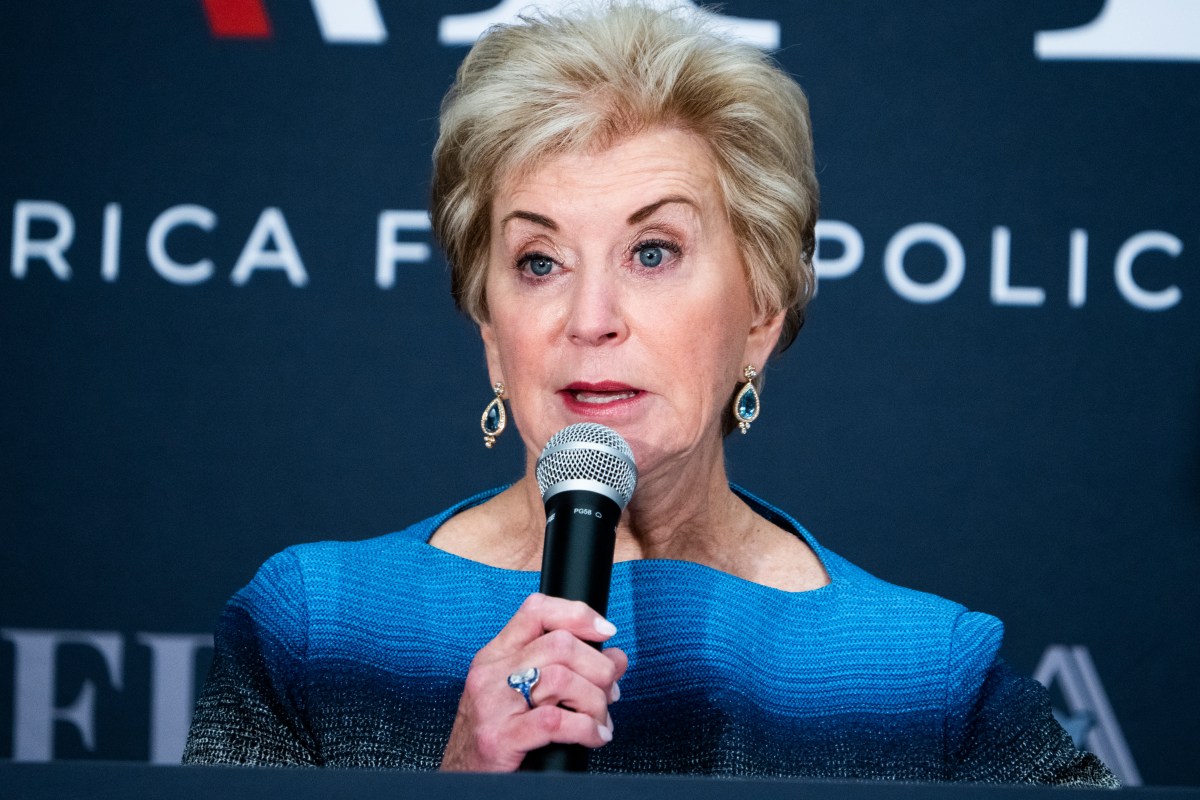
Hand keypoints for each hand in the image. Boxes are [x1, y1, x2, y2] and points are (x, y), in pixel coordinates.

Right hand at [439, 593, 627, 771]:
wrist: (461, 779)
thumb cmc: (497, 737)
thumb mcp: (524, 694)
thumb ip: (567, 670)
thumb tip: (615, 658)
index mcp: (496, 655)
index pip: (536, 611)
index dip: (577, 614)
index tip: (605, 631)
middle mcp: (491, 672)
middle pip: (561, 644)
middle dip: (598, 668)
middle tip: (610, 691)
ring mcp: (492, 704)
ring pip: (562, 679)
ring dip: (595, 701)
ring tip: (600, 720)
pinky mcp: (499, 737)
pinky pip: (556, 721)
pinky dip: (586, 728)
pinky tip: (594, 736)